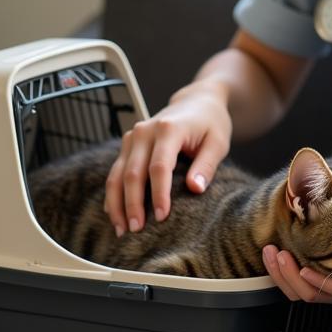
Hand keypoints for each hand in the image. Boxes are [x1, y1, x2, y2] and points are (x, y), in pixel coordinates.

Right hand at [103, 81, 231, 235]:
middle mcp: (145, 131)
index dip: (158, 194)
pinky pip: (115, 171)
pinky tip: (115, 214)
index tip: (162, 216)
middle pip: (133, 173)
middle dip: (133, 204)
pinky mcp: (128, 144)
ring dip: (118, 203)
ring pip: (118, 174)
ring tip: (123, 229)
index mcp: (169, 129)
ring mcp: (133, 136)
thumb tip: (195, 189)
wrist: (197, 102)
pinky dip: (113, 194)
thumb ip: (207, 165)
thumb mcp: (217, 142)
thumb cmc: (210, 123)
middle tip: (137, 230)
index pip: (159, 166)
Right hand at [262, 245, 331, 311]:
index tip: (269, 253)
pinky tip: (307, 268)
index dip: (279, 274)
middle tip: (270, 253)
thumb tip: (301, 205)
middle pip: (302, 293)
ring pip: (314, 294)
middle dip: (281, 275)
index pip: (298, 289)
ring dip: (292, 276)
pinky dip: (320, 281)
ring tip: (281, 256)